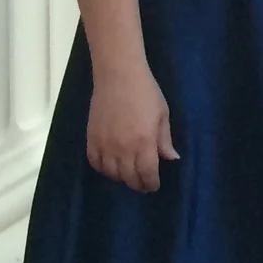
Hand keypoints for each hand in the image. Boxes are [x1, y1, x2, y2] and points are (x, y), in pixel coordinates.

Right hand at [86, 60, 179, 192]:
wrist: (118, 76)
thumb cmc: (146, 93)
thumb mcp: (163, 114)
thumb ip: (164, 139)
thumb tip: (171, 158)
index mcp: (144, 142)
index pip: (147, 173)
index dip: (151, 183)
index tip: (154, 186)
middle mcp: (122, 148)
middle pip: (128, 177)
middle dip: (137, 184)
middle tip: (143, 184)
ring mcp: (104, 144)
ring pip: (111, 173)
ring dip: (121, 178)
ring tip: (128, 176)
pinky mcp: (91, 138)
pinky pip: (94, 162)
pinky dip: (103, 169)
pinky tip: (110, 167)